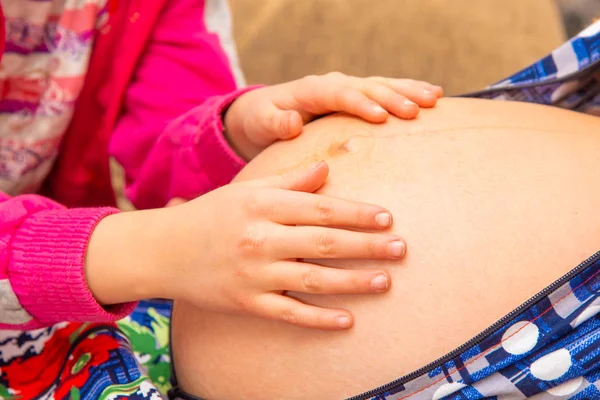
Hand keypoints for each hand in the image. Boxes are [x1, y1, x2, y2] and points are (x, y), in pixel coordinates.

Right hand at [86, 162, 405, 329]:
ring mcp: (254, 274)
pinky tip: (348, 320)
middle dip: (367, 246)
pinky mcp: (247, 303)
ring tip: (386, 281)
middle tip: (401, 248)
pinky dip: (319, 319)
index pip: (319, 208)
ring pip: (313, 279)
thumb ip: (289, 180)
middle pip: (324, 242)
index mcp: (262, 206)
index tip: (387, 217)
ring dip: (353, 281)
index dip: (356, 213)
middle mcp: (260, 239)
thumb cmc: (212, 214)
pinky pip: (289, 313)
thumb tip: (327, 170)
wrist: (165, 250)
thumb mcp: (247, 190)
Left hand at [224, 72, 442, 158]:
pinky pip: (385, 90)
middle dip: (392, 96)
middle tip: (417, 111)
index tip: (381, 118)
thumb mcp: (262, 123)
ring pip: (382, 85)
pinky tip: (433, 95)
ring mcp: (347, 88)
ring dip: (408, 90)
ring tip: (434, 98)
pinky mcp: (356, 96)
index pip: (340, 95)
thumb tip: (294, 122)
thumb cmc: (262, 121)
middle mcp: (333, 84)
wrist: (264, 113)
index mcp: (312, 90)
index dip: (361, 105)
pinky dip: (408, 90)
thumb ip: (276, 124)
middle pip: (367, 87)